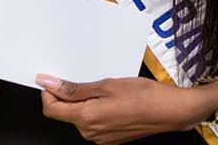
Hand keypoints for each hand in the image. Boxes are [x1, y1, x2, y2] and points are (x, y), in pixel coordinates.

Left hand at [37, 75, 217, 144]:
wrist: (169, 111)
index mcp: (86, 118)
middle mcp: (91, 132)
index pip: (51, 109)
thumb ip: (74, 88)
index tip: (52, 79)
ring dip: (82, 102)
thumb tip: (49, 83)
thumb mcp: (106, 84)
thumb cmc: (143, 96)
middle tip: (83, 78)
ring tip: (102, 88)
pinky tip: (109, 99)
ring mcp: (101, 138)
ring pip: (79, 117)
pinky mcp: (109, 138)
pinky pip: (92, 123)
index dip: (48, 92)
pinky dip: (94, 109)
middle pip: (64, 114)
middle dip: (67, 96)